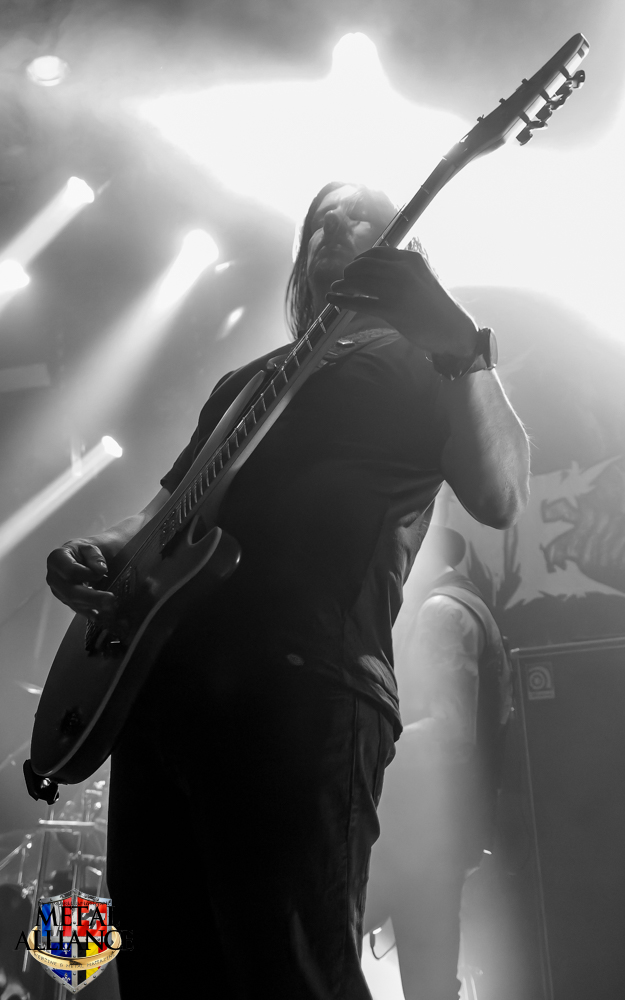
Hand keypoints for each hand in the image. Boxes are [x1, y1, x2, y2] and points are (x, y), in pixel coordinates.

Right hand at [46, 539, 116, 619]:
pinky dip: (90, 613)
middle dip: (92, 598)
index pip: (70, 571)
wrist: (81, 556)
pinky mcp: (66, 600)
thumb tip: (100, 569)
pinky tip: (101, 617)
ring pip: (74, 603)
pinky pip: (77, 609)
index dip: (87, 574)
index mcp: (57, 558)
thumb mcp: (91, 545)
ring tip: (111, 608)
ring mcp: (59, 591)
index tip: (102, 573)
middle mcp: (54, 577)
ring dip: (93, 607)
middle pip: (71, 591)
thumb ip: (95, 556)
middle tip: (111, 601)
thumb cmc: (85, 550)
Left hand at [326, 246, 478, 356]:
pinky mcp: (392, 310)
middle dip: (349, 272)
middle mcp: (403, 271)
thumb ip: (403, 271)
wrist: (453, 328)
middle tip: (343, 281)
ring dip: (342, 285)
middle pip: (364, 265)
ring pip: (359, 282)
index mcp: (411, 260)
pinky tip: (333, 300)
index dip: (360, 259)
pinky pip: (359, 303)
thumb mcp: (422, 279)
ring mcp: (397, 290)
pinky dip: (342, 300)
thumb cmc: (436, 307)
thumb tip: (375, 271)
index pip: (377, 252)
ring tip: (334, 289)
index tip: (352, 267)